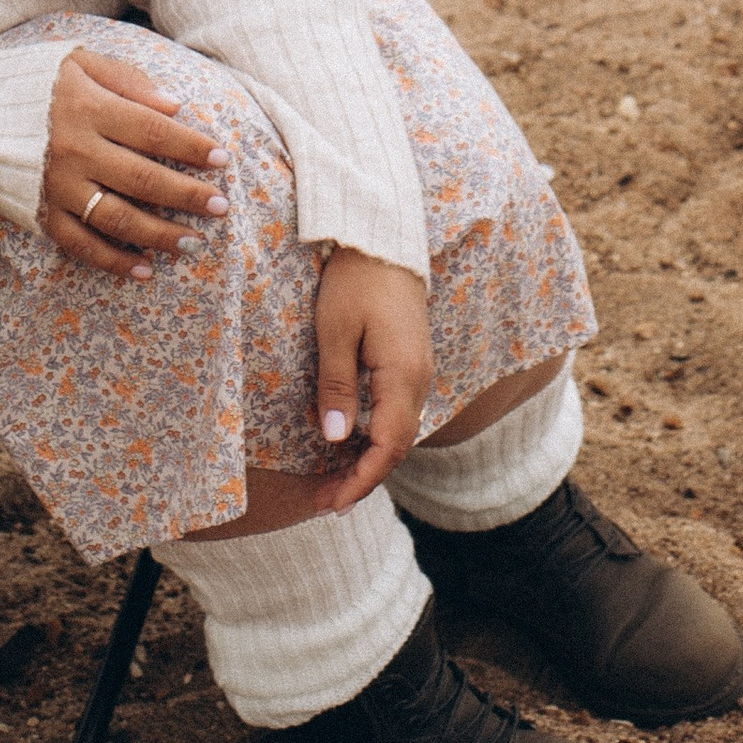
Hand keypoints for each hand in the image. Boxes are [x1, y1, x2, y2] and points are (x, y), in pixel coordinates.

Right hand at [41, 48, 230, 276]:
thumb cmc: (32, 81)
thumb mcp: (78, 60)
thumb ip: (127, 79)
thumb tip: (174, 105)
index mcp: (88, 109)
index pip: (153, 131)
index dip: (191, 147)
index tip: (222, 158)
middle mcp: (75, 152)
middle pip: (143, 180)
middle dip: (188, 196)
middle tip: (222, 207)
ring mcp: (57, 187)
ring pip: (118, 219)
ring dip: (160, 235)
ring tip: (193, 241)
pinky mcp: (41, 214)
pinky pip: (81, 245)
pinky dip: (113, 261)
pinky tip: (143, 270)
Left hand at [311, 248, 432, 511]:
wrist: (382, 238)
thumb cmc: (355, 280)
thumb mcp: (334, 331)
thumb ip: (337, 385)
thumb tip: (335, 439)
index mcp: (403, 376)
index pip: (388, 448)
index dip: (360, 480)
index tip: (331, 503)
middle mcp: (418, 380)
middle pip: (396, 447)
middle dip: (361, 479)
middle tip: (323, 503)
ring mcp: (418, 371)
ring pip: (397, 432)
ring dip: (368, 461)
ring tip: (332, 483)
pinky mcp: (409, 362)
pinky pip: (396, 413)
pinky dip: (374, 438)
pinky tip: (349, 443)